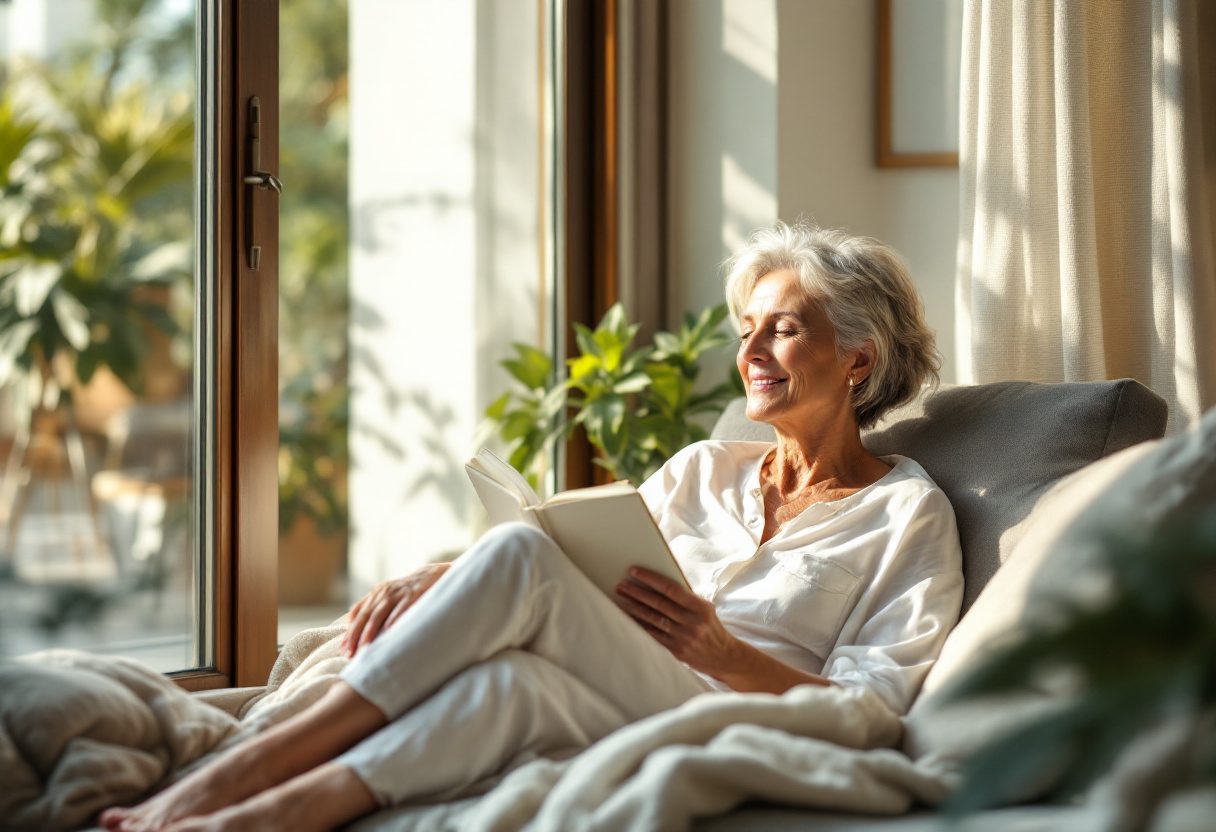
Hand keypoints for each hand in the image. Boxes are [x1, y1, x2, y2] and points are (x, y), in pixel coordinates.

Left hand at [341, 562, 451, 657]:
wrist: (435, 574)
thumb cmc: (412, 592)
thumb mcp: (391, 597)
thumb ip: (377, 609)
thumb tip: (360, 630)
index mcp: (377, 593)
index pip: (357, 612)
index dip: (349, 631)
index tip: (343, 649)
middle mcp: (384, 591)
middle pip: (365, 615)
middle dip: (355, 635)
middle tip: (349, 653)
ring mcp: (398, 592)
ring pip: (379, 613)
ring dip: (370, 631)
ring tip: (364, 647)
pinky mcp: (413, 593)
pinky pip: (401, 608)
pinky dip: (394, 618)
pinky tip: (388, 631)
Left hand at [614, 567, 741, 678]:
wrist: (725, 657)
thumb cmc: (711, 627)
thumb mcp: (705, 609)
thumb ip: (686, 598)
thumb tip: (659, 584)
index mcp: (700, 607)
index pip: (671, 589)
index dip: (651, 579)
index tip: (635, 572)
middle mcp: (692, 622)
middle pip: (659, 604)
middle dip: (637, 593)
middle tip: (621, 585)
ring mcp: (684, 637)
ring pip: (654, 619)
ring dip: (635, 608)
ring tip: (621, 599)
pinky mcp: (677, 651)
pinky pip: (654, 635)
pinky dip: (640, 625)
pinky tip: (629, 617)